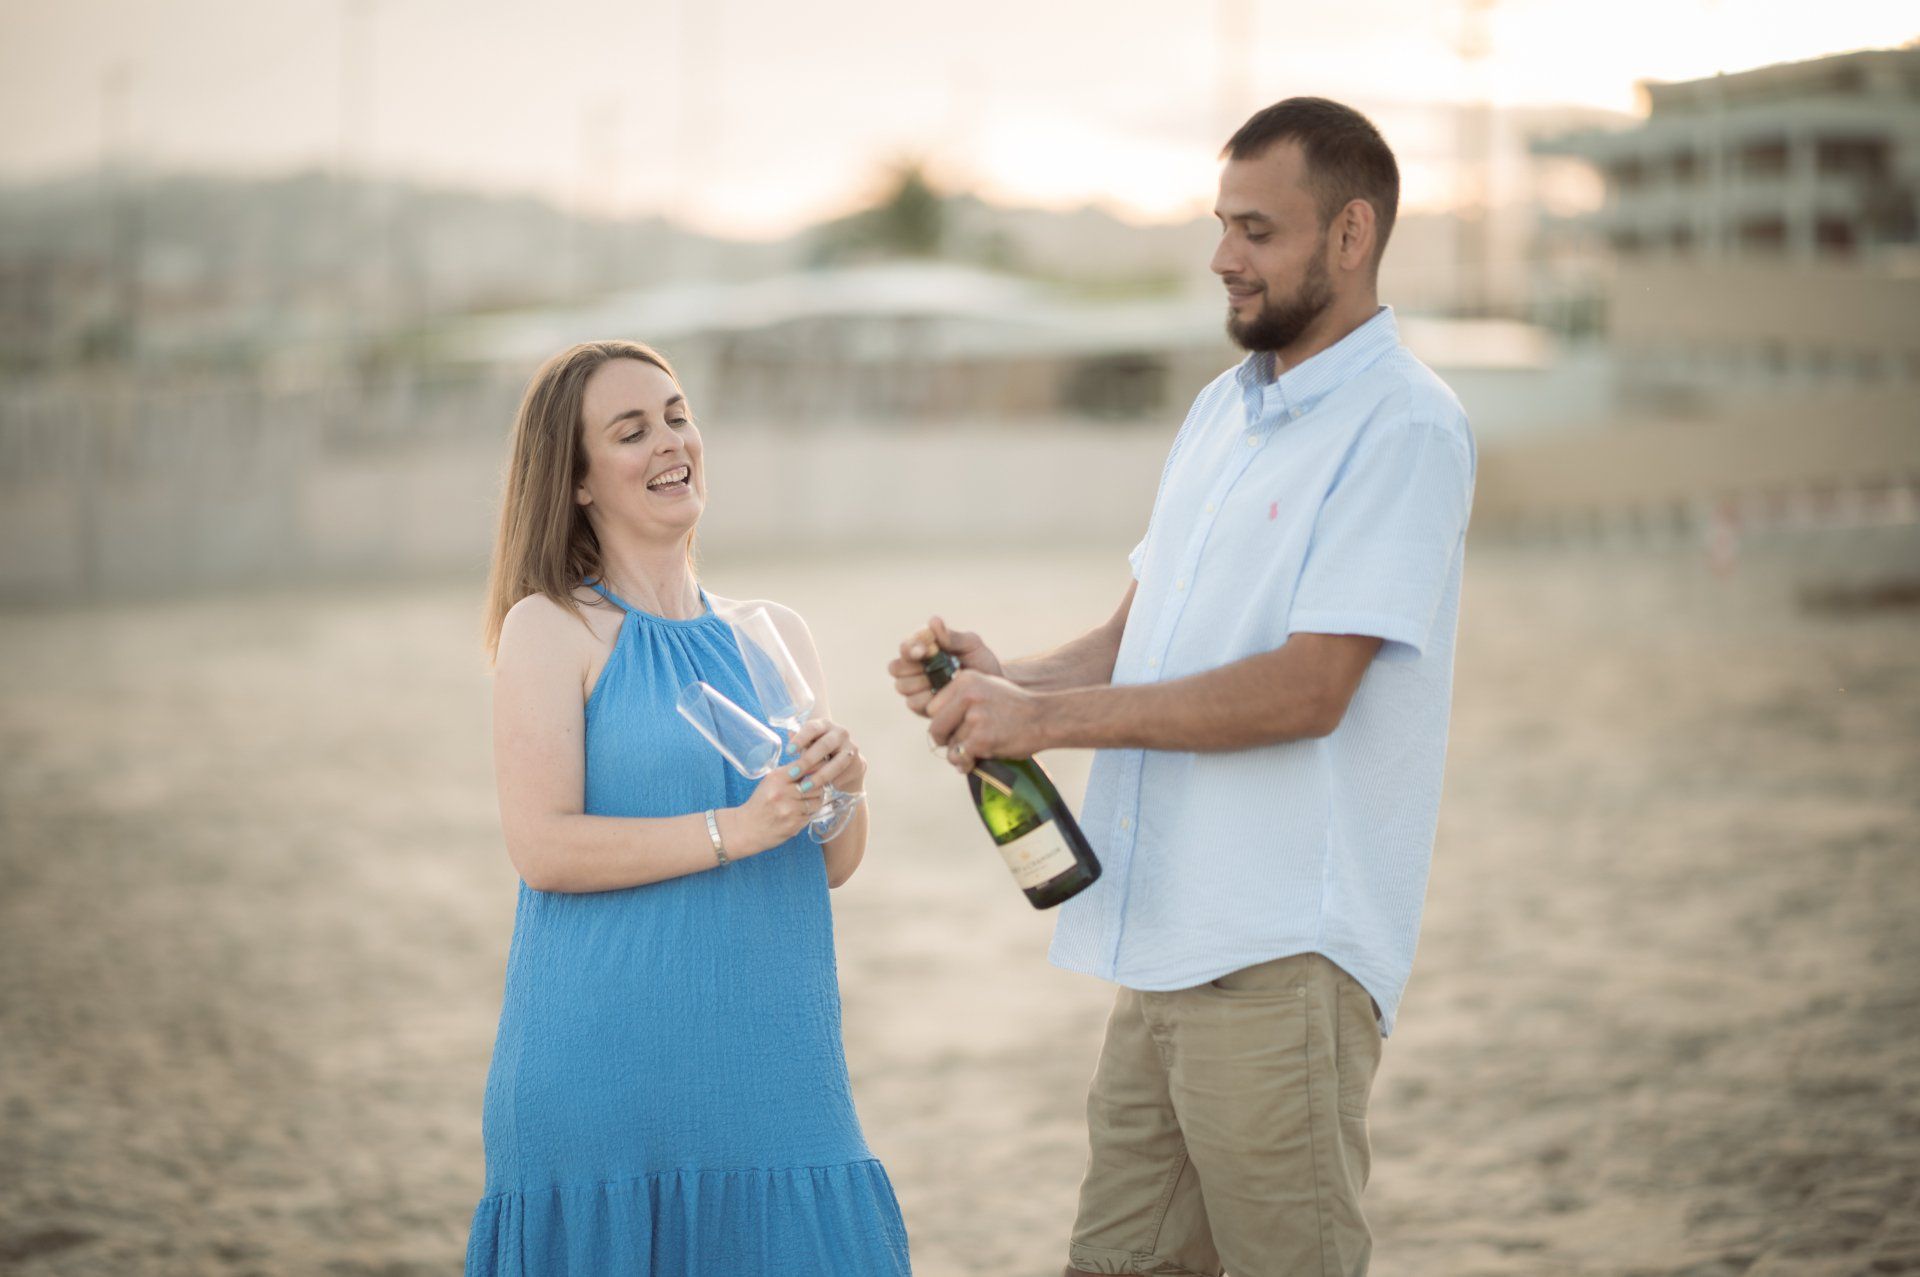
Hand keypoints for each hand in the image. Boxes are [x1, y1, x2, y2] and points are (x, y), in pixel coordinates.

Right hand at [724, 767, 823, 855]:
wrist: (747, 828)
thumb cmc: (760, 802)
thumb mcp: (770, 781)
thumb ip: (790, 772)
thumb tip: (816, 764)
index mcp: (777, 777)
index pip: (806, 766)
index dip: (817, 768)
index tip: (820, 770)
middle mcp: (783, 792)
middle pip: (816, 785)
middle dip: (817, 788)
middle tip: (812, 791)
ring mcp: (789, 810)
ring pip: (817, 801)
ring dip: (814, 802)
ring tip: (804, 804)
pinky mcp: (794, 825)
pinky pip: (811, 816)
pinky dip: (807, 815)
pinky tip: (797, 815)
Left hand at [787, 718, 866, 793]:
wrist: (845, 762)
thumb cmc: (819, 750)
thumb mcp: (809, 744)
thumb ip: (800, 741)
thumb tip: (789, 734)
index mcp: (825, 725)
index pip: (812, 728)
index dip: (800, 739)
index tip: (788, 752)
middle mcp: (840, 733)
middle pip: (824, 745)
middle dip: (807, 761)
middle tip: (792, 774)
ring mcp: (851, 748)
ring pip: (836, 763)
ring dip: (819, 777)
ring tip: (805, 787)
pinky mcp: (859, 763)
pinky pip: (844, 774)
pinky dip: (831, 783)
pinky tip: (819, 790)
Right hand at [889, 616, 1004, 717]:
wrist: (993, 686)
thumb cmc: (981, 661)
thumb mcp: (971, 645)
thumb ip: (952, 636)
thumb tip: (933, 621)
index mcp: (921, 648)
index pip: (905, 647)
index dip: (911, 648)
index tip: (926, 650)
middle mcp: (913, 668)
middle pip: (895, 667)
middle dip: (912, 667)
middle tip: (932, 667)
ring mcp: (915, 688)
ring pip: (902, 686)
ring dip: (921, 683)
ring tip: (944, 681)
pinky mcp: (921, 707)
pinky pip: (913, 703)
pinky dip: (927, 699)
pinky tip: (944, 695)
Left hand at [926, 670, 1046, 772]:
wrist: (1045, 718)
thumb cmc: (1016, 707)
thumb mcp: (987, 687)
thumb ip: (961, 698)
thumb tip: (934, 721)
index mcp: (965, 679)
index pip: (933, 707)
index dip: (941, 720)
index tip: (955, 728)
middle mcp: (967, 695)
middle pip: (936, 727)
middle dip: (944, 740)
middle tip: (957, 746)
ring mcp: (974, 717)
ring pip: (950, 745)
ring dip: (959, 754)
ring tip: (977, 752)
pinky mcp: (981, 738)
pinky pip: (960, 756)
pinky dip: (965, 763)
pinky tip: (975, 762)